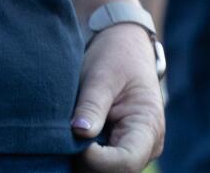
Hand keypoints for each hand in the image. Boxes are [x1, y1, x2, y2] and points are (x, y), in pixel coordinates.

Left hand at [71, 24, 164, 171]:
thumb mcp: (101, 75)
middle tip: (61, 135)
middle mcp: (147, 147)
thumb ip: (91, 104)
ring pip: (106, 172)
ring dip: (83, 160)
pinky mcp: (120, 150)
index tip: (73, 134)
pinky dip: (83, 157)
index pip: (125, 162)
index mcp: (148, 127)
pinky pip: (101, 165)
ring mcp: (134, 151)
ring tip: (66, 133)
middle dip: (85, 161)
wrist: (126, 49)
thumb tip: (78, 131)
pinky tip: (71, 139)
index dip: (95, 160)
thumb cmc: (115, 57)